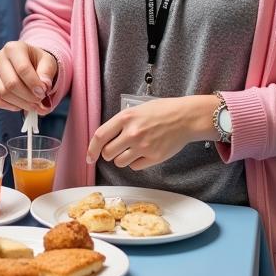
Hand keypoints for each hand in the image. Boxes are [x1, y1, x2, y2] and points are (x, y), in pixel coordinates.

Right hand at [0, 41, 58, 112]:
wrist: (29, 64)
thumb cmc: (38, 62)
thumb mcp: (48, 62)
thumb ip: (47, 72)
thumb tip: (44, 86)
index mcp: (14, 48)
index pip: (22, 68)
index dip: (34, 84)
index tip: (44, 93)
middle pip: (11, 83)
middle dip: (28, 97)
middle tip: (40, 101)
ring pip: (2, 93)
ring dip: (21, 103)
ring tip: (33, 104)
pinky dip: (9, 106)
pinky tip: (20, 105)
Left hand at [86, 95, 213, 170]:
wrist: (185, 117)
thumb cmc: (162, 111)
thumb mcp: (137, 109)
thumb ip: (122, 122)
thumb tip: (107, 137)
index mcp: (125, 117)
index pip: (100, 136)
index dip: (91, 149)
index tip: (89, 157)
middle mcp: (132, 132)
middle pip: (107, 153)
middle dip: (109, 154)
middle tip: (117, 149)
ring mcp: (143, 146)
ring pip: (120, 163)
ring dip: (122, 159)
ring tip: (132, 150)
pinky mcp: (154, 157)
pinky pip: (135, 167)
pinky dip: (136, 163)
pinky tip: (144, 153)